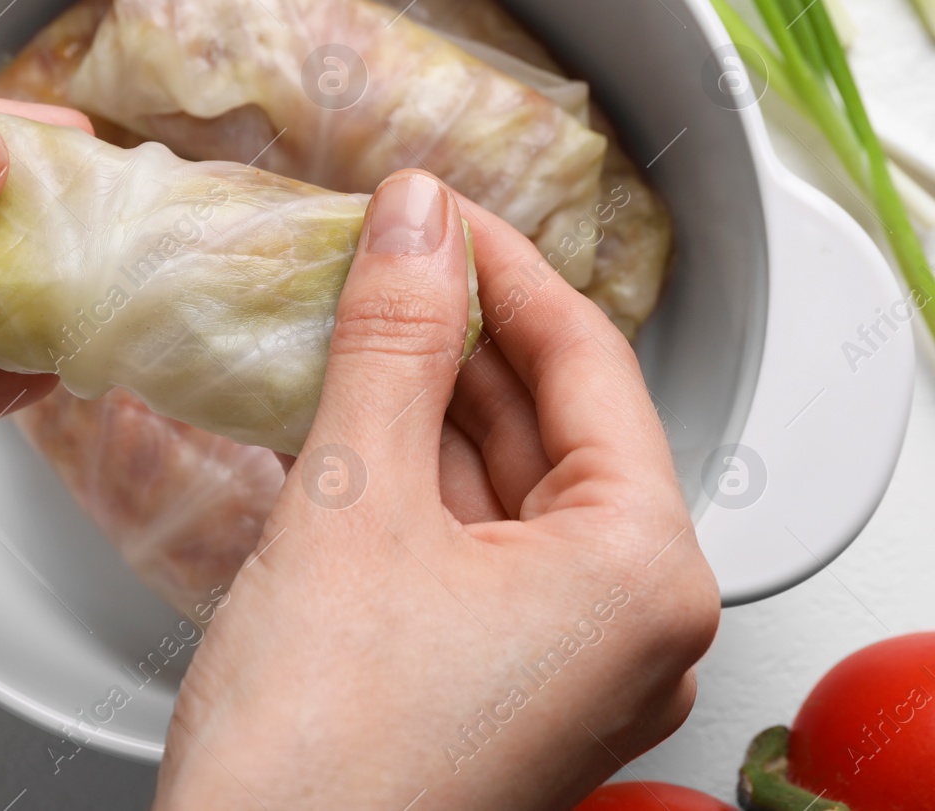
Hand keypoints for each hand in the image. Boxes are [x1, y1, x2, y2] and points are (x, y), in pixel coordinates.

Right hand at [157, 170, 719, 809]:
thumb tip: (415, 222)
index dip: (499, 264)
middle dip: (456, 333)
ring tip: (347, 323)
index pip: (586, 362)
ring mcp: (565, 666)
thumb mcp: (352, 506)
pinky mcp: (497, 686)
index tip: (428, 206)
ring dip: (423, 401)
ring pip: (501, 486)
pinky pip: (467, 547)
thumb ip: (393, 345)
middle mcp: (629, 628)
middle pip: (548, 424)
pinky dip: (408, 479)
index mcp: (642, 576)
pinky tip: (346, 422)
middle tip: (374, 253)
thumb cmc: (318, 761)